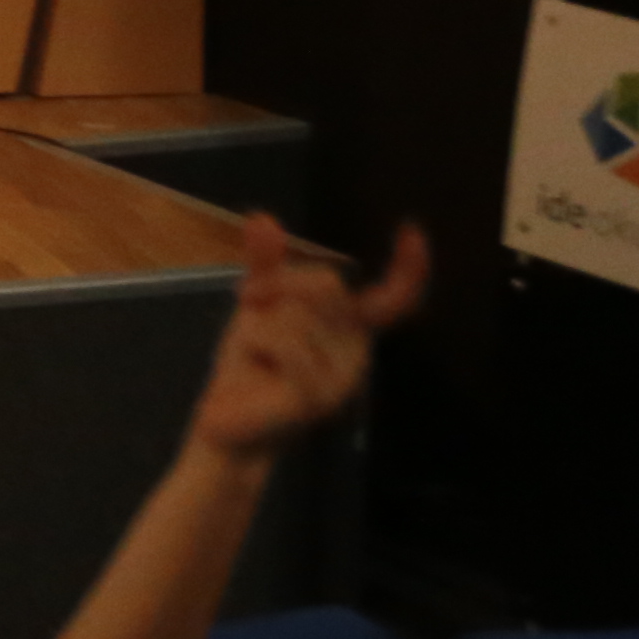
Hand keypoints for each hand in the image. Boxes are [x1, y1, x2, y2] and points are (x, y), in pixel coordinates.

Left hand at [189, 212, 424, 458]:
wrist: (227, 422)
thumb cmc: (251, 363)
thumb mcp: (258, 306)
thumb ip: (266, 264)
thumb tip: (262, 216)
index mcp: (352, 332)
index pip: (393, 299)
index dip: (409, 268)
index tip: (412, 231)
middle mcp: (357, 354)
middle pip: (326, 283)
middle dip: (279, 283)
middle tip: (250, 304)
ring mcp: (340, 380)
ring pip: (294, 311)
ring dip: (256, 320)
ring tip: (255, 353)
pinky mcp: (314, 399)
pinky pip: (279, 340)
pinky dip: (251, 340)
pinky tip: (251, 364)